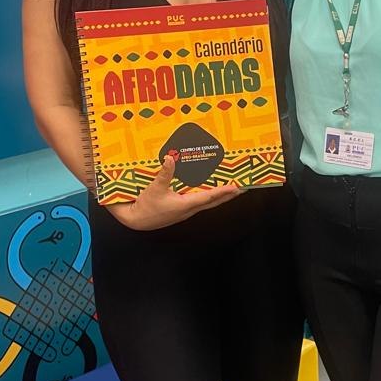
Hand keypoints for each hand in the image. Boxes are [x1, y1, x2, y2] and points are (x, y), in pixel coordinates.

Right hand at [108, 155, 242, 230]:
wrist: (136, 221)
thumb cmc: (145, 207)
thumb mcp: (154, 188)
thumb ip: (164, 174)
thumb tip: (170, 159)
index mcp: (185, 204)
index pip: (209, 197)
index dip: (223, 191)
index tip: (237, 187)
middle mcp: (189, 209)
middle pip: (214, 202)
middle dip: (229, 195)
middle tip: (243, 188)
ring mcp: (186, 210)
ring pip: (208, 203)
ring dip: (221, 196)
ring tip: (232, 189)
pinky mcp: (182, 210)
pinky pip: (200, 202)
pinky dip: (209, 197)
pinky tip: (210, 191)